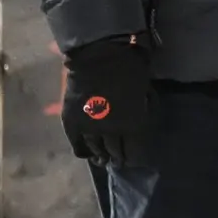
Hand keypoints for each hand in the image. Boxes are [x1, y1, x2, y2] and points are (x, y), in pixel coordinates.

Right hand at [61, 37, 151, 164]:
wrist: (99, 57)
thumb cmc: (129, 69)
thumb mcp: (146, 93)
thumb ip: (144, 111)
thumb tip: (143, 122)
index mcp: (135, 124)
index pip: (136, 153)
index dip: (135, 157)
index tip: (133, 158)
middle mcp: (113, 132)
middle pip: (116, 154)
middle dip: (118, 158)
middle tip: (118, 160)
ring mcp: (91, 128)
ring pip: (97, 151)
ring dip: (101, 156)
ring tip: (103, 159)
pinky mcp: (72, 123)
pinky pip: (78, 145)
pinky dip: (83, 151)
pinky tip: (87, 153)